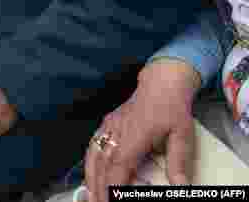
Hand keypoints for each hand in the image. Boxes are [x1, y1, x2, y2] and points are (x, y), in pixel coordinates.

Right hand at [85, 59, 199, 201]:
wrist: (161, 82)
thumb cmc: (173, 109)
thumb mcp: (183, 136)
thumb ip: (179, 163)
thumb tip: (180, 187)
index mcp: (135, 134)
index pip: (119, 164)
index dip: (112, 184)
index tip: (109, 200)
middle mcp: (118, 130)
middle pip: (102, 163)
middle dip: (98, 187)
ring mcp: (110, 125)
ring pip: (93, 154)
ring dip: (90, 177)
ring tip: (90, 196)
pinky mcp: (107, 123)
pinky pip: (93, 145)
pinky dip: (89, 162)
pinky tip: (89, 173)